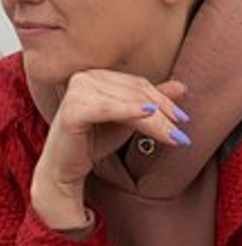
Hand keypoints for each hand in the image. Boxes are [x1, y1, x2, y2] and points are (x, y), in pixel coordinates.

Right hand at [32, 70, 189, 229]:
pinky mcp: (72, 111)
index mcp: (96, 75)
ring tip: (172, 136)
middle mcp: (84, 78)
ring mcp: (76, 92)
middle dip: (162, 112)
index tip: (183, 119)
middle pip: (135, 92)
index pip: (137, 84)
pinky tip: (149, 114)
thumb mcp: (127, 121)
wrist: (62, 170)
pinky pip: (107, 109)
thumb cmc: (91, 143)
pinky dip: (128, 111)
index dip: (162, 99)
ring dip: (154, 119)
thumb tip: (182, 87)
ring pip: (127, 101)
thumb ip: (150, 102)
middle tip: (181, 131)